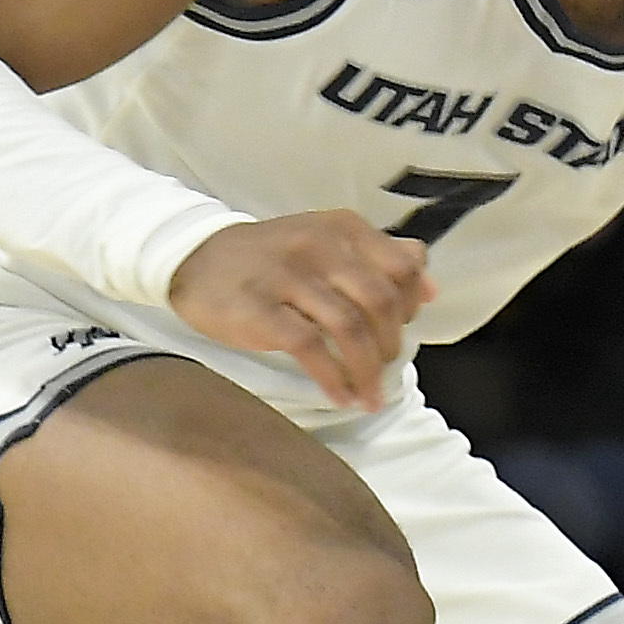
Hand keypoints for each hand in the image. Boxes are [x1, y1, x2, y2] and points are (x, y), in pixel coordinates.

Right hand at [169, 211, 434, 411]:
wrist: (194, 257)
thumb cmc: (271, 258)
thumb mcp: (327, 242)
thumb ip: (380, 258)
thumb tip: (429, 287)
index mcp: (343, 228)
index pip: (403, 267)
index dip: (411, 305)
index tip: (404, 331)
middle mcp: (319, 246)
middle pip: (381, 302)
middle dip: (391, 344)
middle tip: (385, 370)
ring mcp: (287, 276)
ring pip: (350, 327)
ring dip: (367, 370)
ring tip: (369, 394)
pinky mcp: (258, 308)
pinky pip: (310, 348)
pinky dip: (333, 378)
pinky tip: (340, 395)